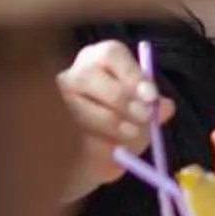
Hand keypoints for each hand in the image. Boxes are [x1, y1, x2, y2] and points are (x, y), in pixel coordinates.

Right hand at [57, 39, 173, 197]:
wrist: (91, 160)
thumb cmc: (120, 127)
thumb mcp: (141, 116)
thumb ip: (153, 109)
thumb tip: (166, 107)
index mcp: (99, 61)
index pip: (111, 54)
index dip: (132, 74)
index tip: (150, 97)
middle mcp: (72, 74)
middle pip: (89, 76)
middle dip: (120, 98)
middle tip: (143, 118)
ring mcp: (54, 101)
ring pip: (78, 106)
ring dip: (109, 123)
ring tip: (129, 136)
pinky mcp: (48, 128)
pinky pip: (70, 134)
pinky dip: (94, 145)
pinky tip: (107, 151)